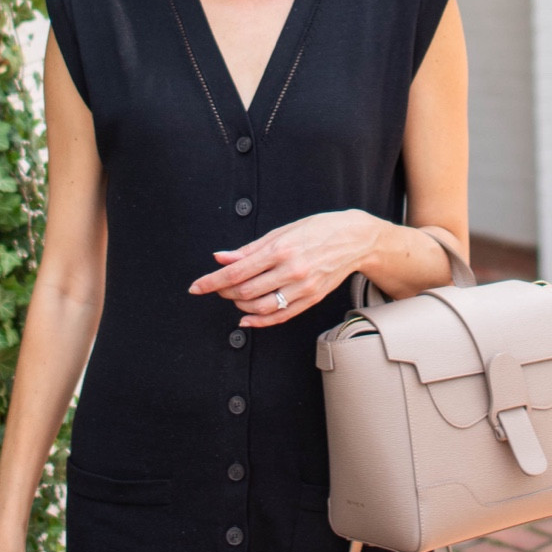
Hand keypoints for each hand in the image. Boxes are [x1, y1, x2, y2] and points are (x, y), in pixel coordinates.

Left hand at [188, 210, 374, 326]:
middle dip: (224, 292)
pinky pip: (280, 316)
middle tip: (216, 287)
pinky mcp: (311, 299)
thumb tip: (221, 257)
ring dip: (240, 306)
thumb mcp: (282, 231)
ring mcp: (303, 288)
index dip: (212, 282)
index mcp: (281, 250)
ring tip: (233, 297)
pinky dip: (259, 322)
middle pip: (245, 291)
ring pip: (260, 307)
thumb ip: (249, 248)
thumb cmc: (318, 229)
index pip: (237, 271)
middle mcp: (291, 270)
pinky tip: (246, 319)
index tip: (196, 287)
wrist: (355, 239)